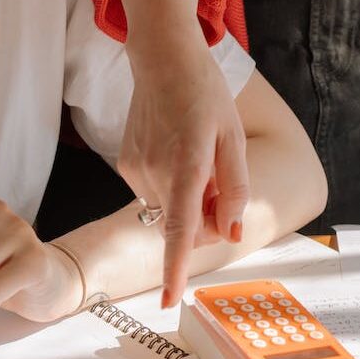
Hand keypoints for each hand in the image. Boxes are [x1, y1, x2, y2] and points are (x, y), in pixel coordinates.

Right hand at [120, 40, 248, 307]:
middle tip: (220, 181)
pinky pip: (155, 193)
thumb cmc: (205, 94)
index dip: (175, 266)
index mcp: (187, 163)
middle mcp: (155, 170)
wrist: (162, 60)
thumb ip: (234, 188)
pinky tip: (178, 151)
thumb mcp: (233, 138)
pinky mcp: (125, 164)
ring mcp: (135, 168)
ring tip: (198, 158)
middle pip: (184, 224)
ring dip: (188, 200)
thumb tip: (230, 232)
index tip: (170, 298)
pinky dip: (171, 187)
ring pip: (169, 210)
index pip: (179, 227)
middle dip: (206, 219)